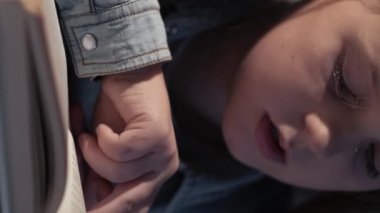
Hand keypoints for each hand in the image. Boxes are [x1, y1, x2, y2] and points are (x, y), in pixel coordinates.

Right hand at [78, 64, 178, 211]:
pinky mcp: (157, 135)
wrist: (129, 77)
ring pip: (117, 172)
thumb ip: (104, 176)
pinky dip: (102, 138)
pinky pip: (119, 150)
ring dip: (93, 153)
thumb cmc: (117, 115)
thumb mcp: (106, 153)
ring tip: (91, 136)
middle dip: (104, 209)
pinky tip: (104, 127)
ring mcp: (163, 152)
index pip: (135, 207)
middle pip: (132, 202)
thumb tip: (97, 197)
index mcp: (152, 176)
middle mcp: (163, 168)